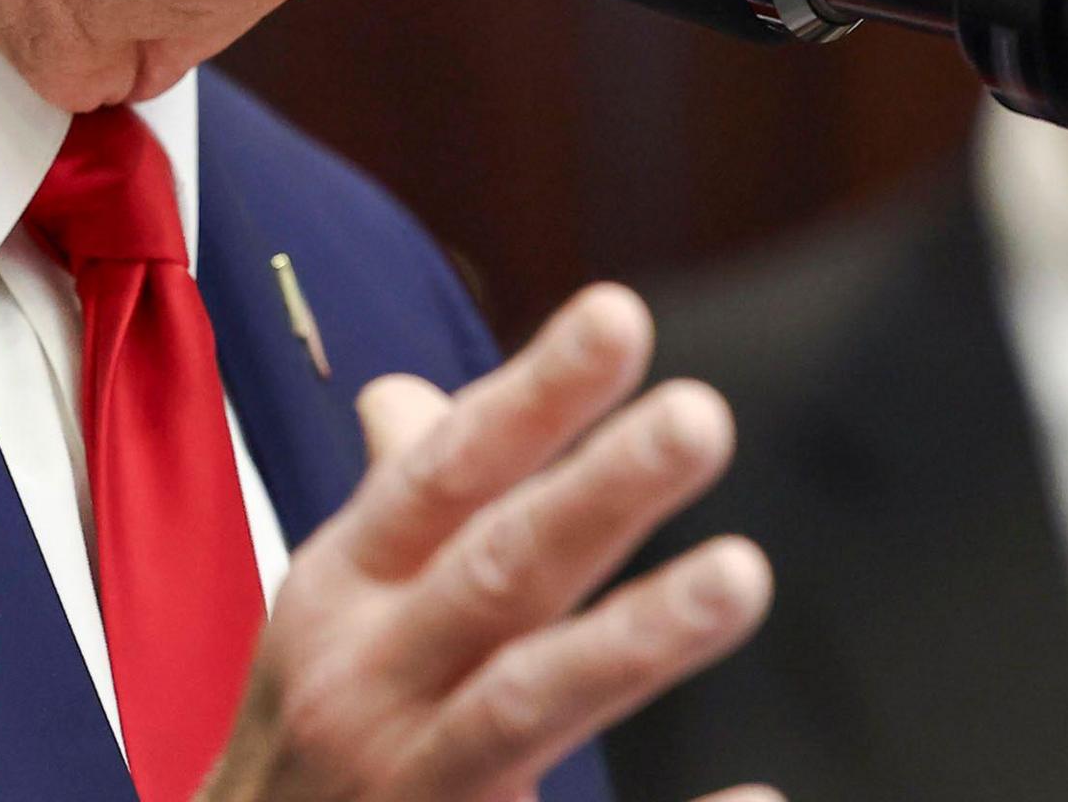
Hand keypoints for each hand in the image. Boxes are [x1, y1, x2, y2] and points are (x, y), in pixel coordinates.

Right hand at [194, 284, 778, 801]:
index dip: (533, 397)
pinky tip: (761, 800)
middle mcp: (370, 684)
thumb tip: (409, 389)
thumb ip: (395, 502)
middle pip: (495, 576)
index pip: (444, 475)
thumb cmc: (306, 738)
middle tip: (701, 416)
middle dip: (594, 496)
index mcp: (345, 594)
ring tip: (741, 575)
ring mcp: (412, 788)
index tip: (621, 314)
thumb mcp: (324, 612)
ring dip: (632, 640)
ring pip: (524, 707)